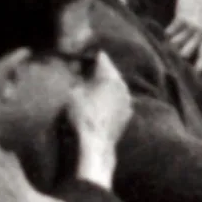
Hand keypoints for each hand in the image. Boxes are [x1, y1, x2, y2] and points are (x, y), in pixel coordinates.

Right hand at [63, 50, 131, 187]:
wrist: (96, 144)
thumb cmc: (83, 116)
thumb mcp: (73, 92)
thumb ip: (78, 77)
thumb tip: (79, 70)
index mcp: (110, 76)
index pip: (102, 58)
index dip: (89, 57)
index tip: (80, 59)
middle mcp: (123, 85)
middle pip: (111, 71)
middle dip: (99, 71)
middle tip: (84, 73)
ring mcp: (128, 100)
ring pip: (116, 85)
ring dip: (106, 85)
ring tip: (92, 89)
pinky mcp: (127, 114)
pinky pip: (119, 99)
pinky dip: (111, 99)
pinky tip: (101, 104)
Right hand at [164, 0, 201, 69]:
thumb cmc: (200, 1)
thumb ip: (199, 32)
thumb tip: (188, 46)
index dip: (200, 65)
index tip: (194, 76)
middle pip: (187, 53)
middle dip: (178, 57)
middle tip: (169, 60)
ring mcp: (192, 26)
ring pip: (177, 44)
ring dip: (169, 46)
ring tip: (163, 47)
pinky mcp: (182, 19)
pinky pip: (170, 32)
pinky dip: (165, 34)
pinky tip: (163, 33)